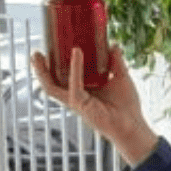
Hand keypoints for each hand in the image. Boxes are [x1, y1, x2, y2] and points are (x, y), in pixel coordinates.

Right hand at [31, 45, 158, 165]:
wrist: (134, 126)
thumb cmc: (127, 107)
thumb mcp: (121, 78)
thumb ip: (117, 62)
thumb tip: (114, 45)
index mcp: (83, 92)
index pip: (63, 78)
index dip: (54, 66)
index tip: (51, 50)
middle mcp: (77, 98)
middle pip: (51, 84)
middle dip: (40, 70)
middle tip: (36, 54)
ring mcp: (78, 103)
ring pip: (52, 88)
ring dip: (43, 73)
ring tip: (37, 56)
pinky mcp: (83, 106)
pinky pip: (74, 86)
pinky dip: (75, 69)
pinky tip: (77, 53)